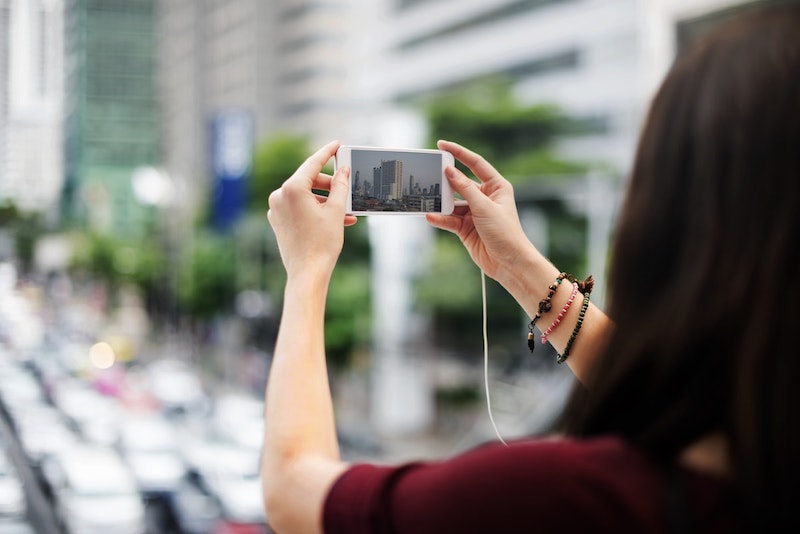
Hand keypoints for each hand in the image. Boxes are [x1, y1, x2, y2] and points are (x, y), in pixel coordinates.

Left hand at [267, 141, 356, 278]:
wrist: (307, 273)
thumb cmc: (322, 244)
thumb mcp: (335, 210)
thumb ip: (340, 186)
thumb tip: (343, 171)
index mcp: (291, 189)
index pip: (312, 163)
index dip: (327, 152)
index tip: (337, 144)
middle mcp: (279, 196)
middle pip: (308, 181)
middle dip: (330, 185)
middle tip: (346, 187)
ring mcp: (276, 209)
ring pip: (305, 196)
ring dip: (326, 201)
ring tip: (346, 212)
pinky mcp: (278, 222)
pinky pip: (299, 208)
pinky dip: (315, 210)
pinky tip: (334, 220)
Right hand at [426, 140, 535, 282]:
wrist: (509, 263)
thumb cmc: (506, 233)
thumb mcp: (485, 207)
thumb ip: (465, 189)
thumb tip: (450, 172)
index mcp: (496, 187)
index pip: (476, 164)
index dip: (459, 153)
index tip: (442, 145)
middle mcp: (485, 197)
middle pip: (460, 183)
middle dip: (445, 180)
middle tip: (429, 173)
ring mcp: (474, 213)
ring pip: (452, 203)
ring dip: (440, 203)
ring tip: (426, 198)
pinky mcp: (465, 228)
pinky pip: (449, 220)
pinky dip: (440, 218)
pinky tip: (430, 216)